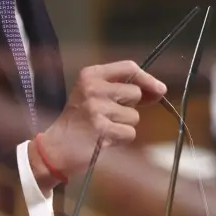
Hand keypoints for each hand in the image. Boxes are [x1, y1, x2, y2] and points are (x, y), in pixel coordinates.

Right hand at [29, 61, 166, 191]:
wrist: (55, 148)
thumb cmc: (79, 120)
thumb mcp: (93, 93)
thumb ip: (122, 87)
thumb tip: (160, 90)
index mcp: (90, 74)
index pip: (129, 67)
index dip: (147, 79)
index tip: (159, 90)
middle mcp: (93, 88)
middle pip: (135, 93)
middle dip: (130, 107)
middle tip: (109, 115)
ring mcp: (96, 109)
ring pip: (134, 116)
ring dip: (124, 125)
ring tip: (103, 128)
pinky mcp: (101, 130)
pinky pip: (130, 133)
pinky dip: (121, 139)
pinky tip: (104, 139)